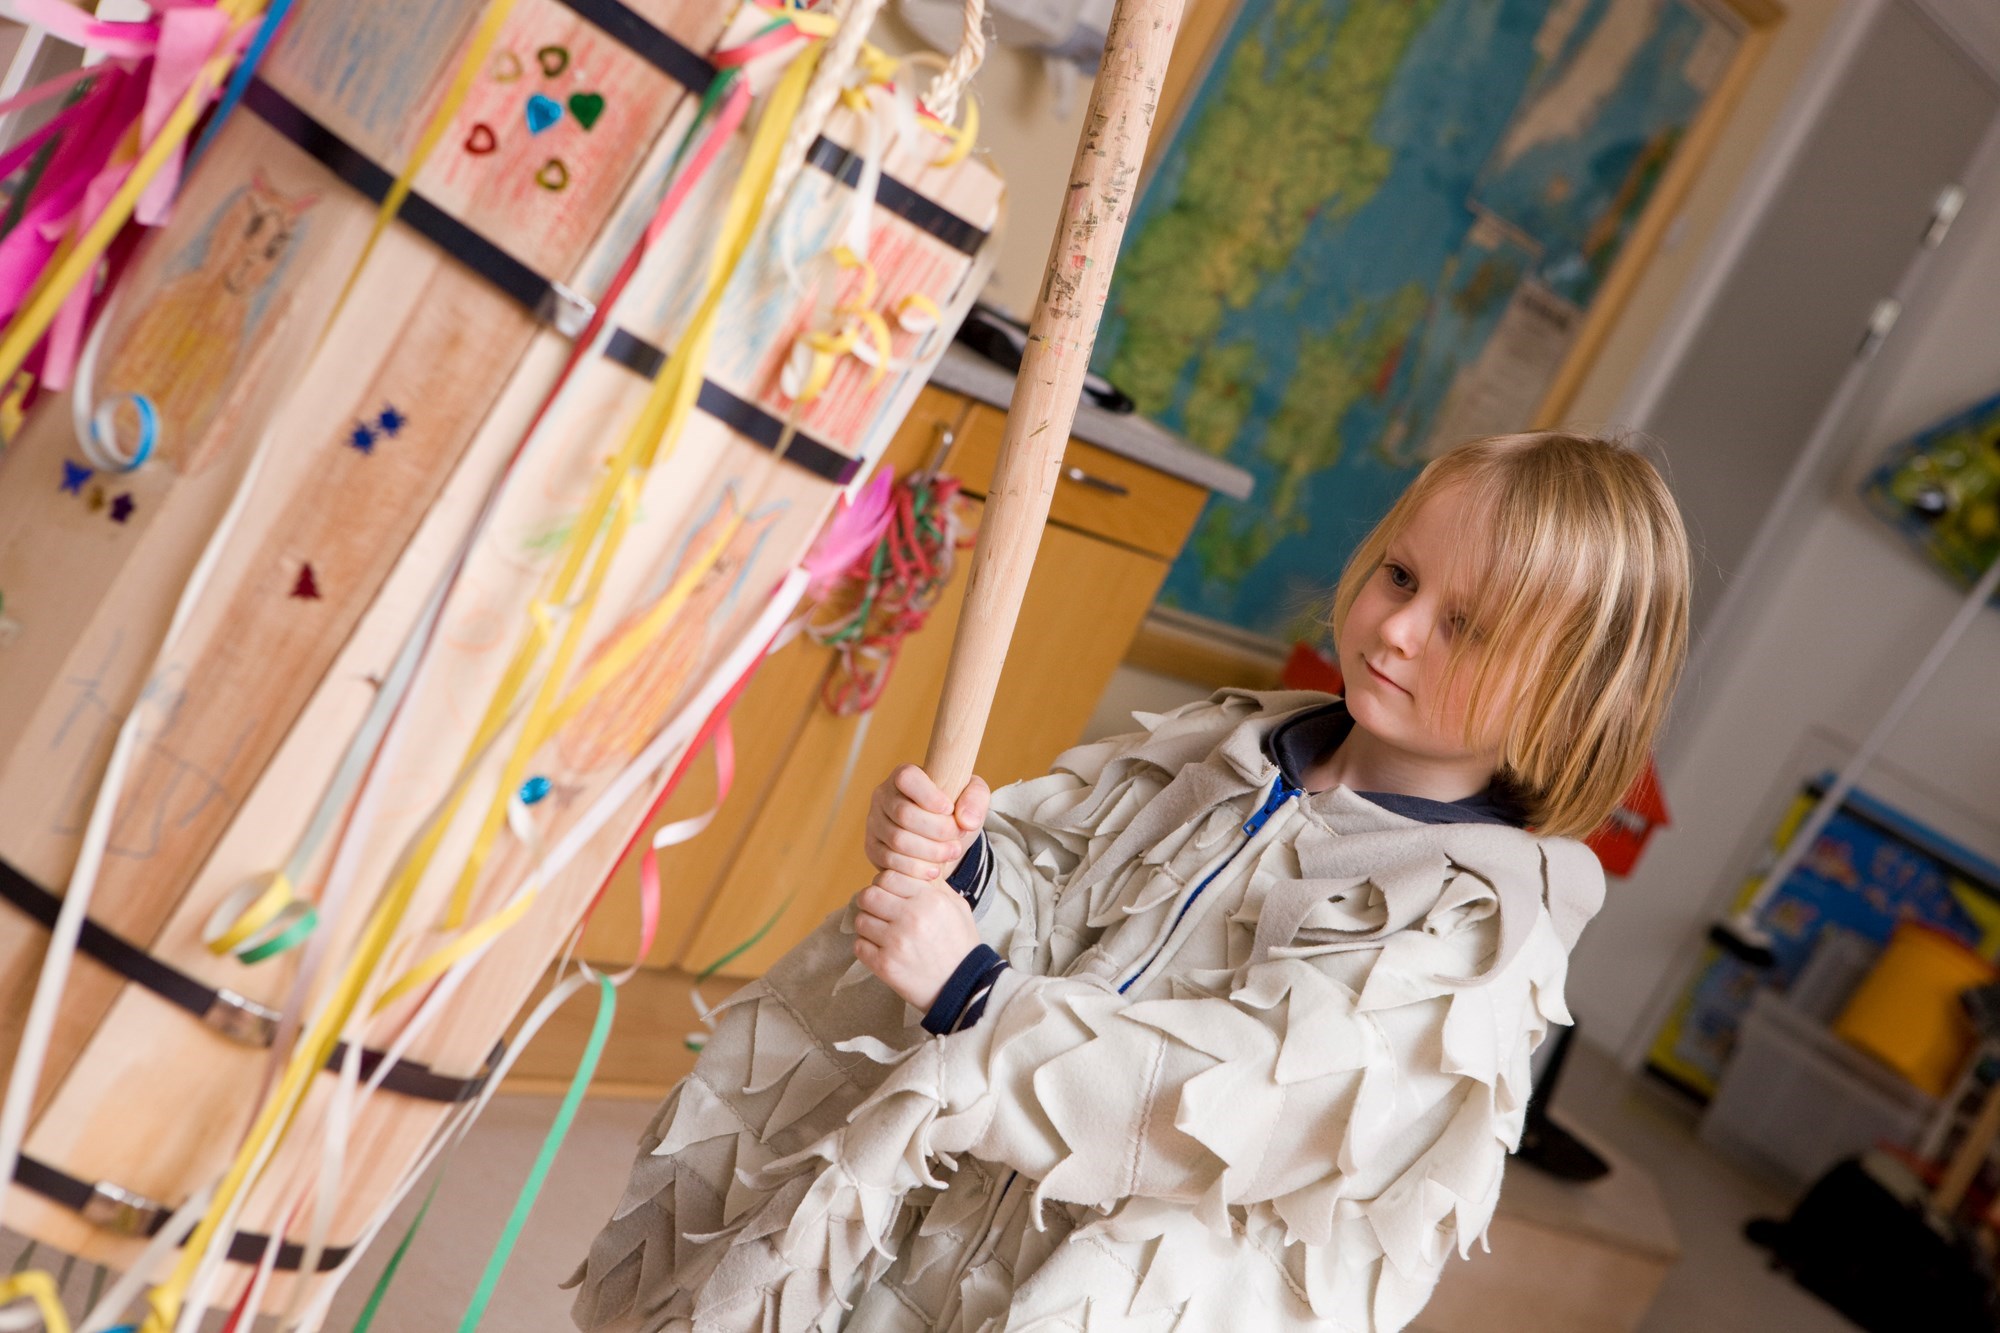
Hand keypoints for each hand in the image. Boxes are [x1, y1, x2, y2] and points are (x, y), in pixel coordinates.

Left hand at [851, 870, 981, 1010]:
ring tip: (883, 933)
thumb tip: (915, 864)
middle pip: (869, 895)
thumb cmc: (960, 945)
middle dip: (872, 902)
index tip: (892, 895)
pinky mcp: (885, 965)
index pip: (888, 876)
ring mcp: (896, 942)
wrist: (964, 988)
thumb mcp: (958, 907)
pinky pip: (859, 946)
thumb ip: (935, 884)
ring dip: (869, 925)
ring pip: (861, 920)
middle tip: (882, 912)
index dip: (887, 884)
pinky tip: (882, 950)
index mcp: (930, 899)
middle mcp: (911, 917)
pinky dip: (867, 947)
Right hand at [864, 764, 989, 881]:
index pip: (907, 778)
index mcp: (904, 776)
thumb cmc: (954, 811)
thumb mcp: (972, 798)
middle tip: (958, 838)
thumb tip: (965, 820)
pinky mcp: (872, 847)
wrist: (940, 839)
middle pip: (904, 814)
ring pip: (898, 840)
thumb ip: (976, 800)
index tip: (950, 810)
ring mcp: (874, 822)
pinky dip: (916, 869)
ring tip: (951, 853)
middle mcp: (883, 796)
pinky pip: (890, 861)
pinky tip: (933, 870)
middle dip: (937, 830)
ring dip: (930, 852)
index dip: (929, 796)